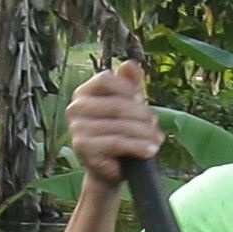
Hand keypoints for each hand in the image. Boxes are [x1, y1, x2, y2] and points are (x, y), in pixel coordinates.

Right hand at [63, 59, 164, 183]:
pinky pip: (117, 143)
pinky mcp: (83, 148)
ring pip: (120, 125)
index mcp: (83, 93)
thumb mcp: (128, 105)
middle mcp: (75, 108)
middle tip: (155, 126)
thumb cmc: (120, 132)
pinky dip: (138, 146)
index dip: (128, 89)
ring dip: (144, 133)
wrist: (112, 168)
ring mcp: (76, 128)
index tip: (142, 100)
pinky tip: (150, 150)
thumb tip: (129, 64)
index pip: (105, 79)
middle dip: (142, 115)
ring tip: (157, 140)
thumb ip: (130, 83)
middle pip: (116, 104)